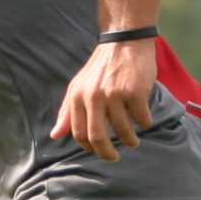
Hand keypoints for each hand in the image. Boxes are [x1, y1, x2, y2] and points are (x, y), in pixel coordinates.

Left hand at [50, 37, 154, 161]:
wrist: (124, 41)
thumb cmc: (101, 68)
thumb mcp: (78, 87)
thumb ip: (67, 112)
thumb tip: (55, 136)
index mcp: (78, 97)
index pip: (80, 134)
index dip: (90, 149)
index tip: (100, 152)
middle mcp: (94, 97)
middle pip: (98, 137)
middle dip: (107, 154)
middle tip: (115, 158)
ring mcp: (115, 94)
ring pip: (123, 131)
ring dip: (130, 140)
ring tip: (134, 141)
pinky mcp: (135, 92)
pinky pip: (142, 118)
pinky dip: (145, 123)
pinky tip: (145, 121)